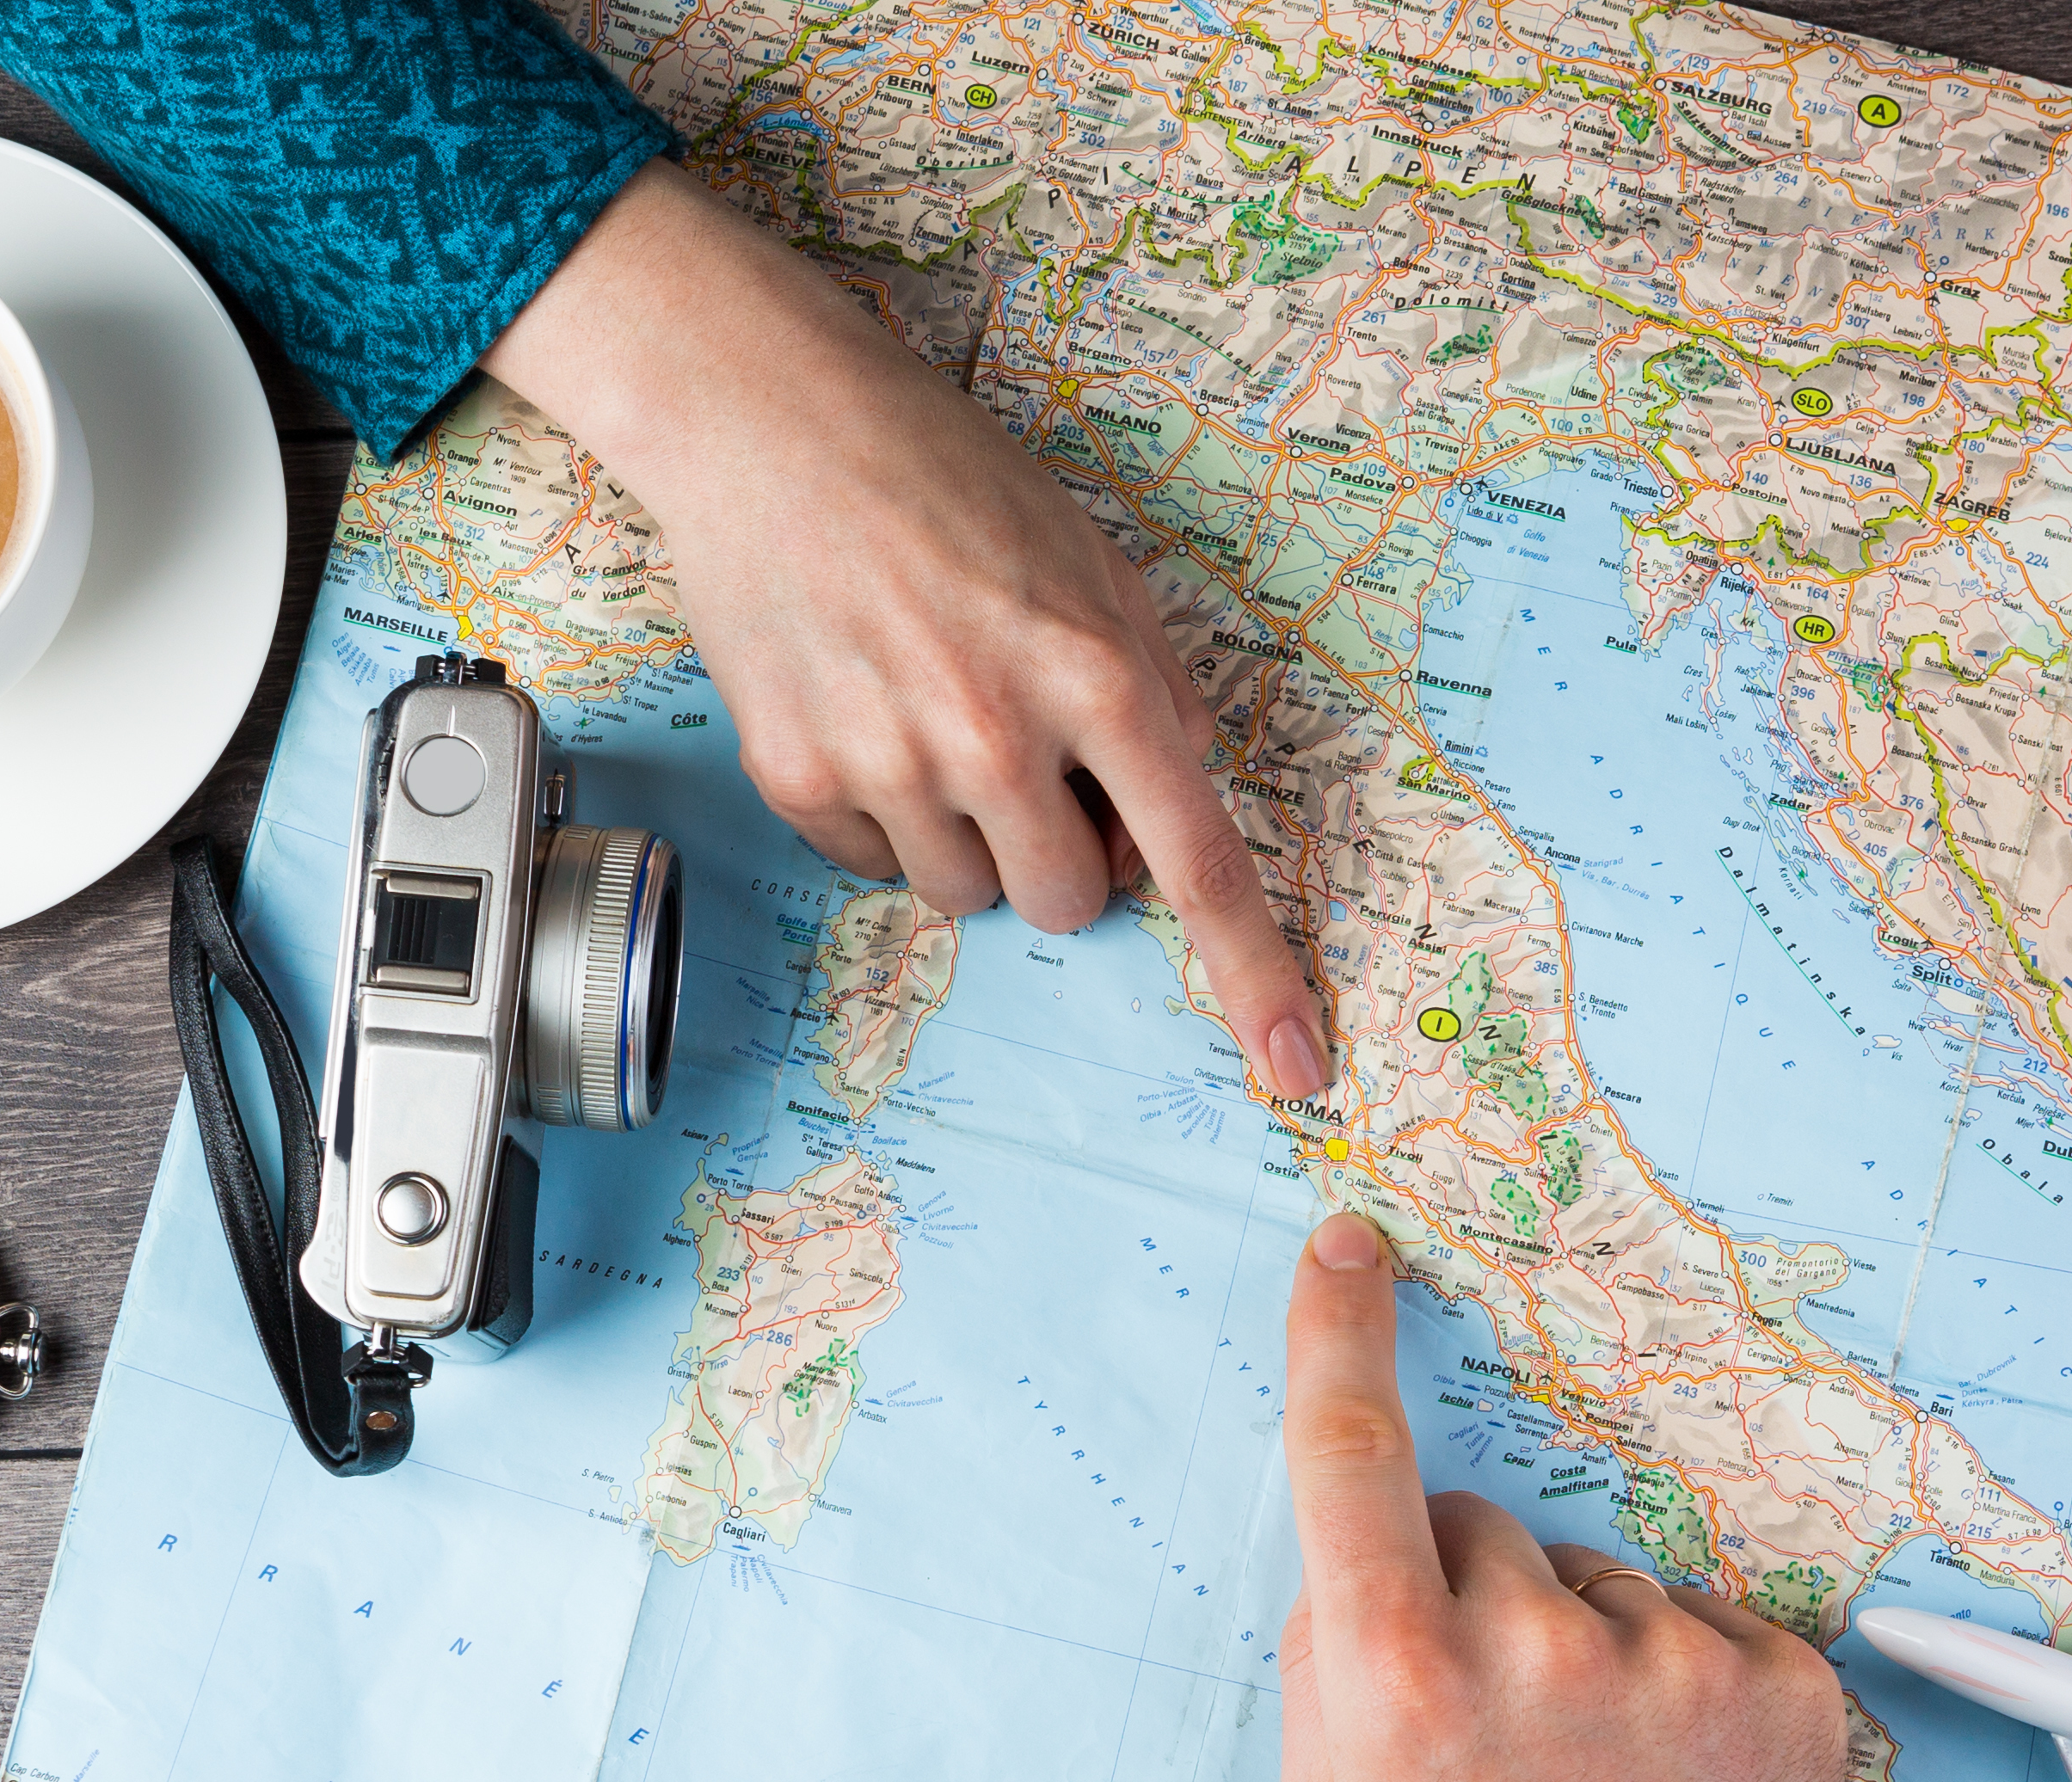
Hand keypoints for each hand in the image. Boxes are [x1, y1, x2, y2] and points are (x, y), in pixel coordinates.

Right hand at [487, 169, 1326, 1098]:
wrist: (772, 424)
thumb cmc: (945, 482)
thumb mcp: (1093, 563)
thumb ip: (1155, 692)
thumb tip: (1166, 822)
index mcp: (1097, 676)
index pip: (1198, 862)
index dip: (1255, 974)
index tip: (1298, 1067)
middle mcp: (997, 737)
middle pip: (1068, 905)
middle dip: (1060, 858)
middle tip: (1023, 762)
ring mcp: (890, 765)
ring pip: (967, 900)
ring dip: (966, 842)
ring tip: (928, 719)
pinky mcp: (799, 778)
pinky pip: (872, 868)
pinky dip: (880, 818)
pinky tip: (862, 713)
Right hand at [1270, 1216, 1906, 1781]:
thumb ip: (1324, 1690)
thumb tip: (1348, 1573)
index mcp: (1401, 1690)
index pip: (1347, 1458)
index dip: (1334, 1336)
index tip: (1345, 1248)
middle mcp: (1538, 1650)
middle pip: (1473, 1533)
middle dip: (1461, 1604)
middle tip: (1486, 1750)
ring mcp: (1673, 1661)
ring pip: (1592, 1585)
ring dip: (1580, 1657)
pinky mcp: (1783, 1681)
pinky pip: (1701, 1626)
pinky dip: (1682, 1693)